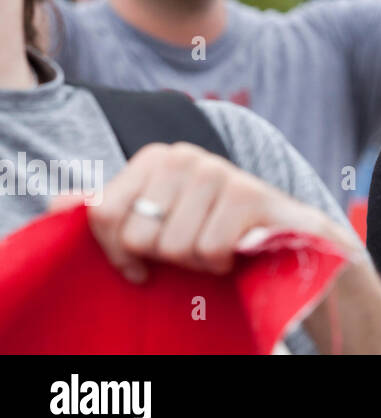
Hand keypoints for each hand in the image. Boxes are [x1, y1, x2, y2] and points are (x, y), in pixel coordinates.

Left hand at [58, 143, 358, 283]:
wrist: (286, 234)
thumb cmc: (213, 227)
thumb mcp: (157, 219)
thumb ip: (109, 211)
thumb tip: (58, 204)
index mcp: (155, 157)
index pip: (102, 214)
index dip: (116, 252)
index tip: (139, 262)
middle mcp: (183, 155)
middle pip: (136, 235)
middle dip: (163, 257)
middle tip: (190, 247)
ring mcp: (217, 170)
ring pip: (172, 247)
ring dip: (195, 262)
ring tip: (214, 247)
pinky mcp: (248, 193)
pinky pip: (208, 250)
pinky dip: (221, 263)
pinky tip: (236, 249)